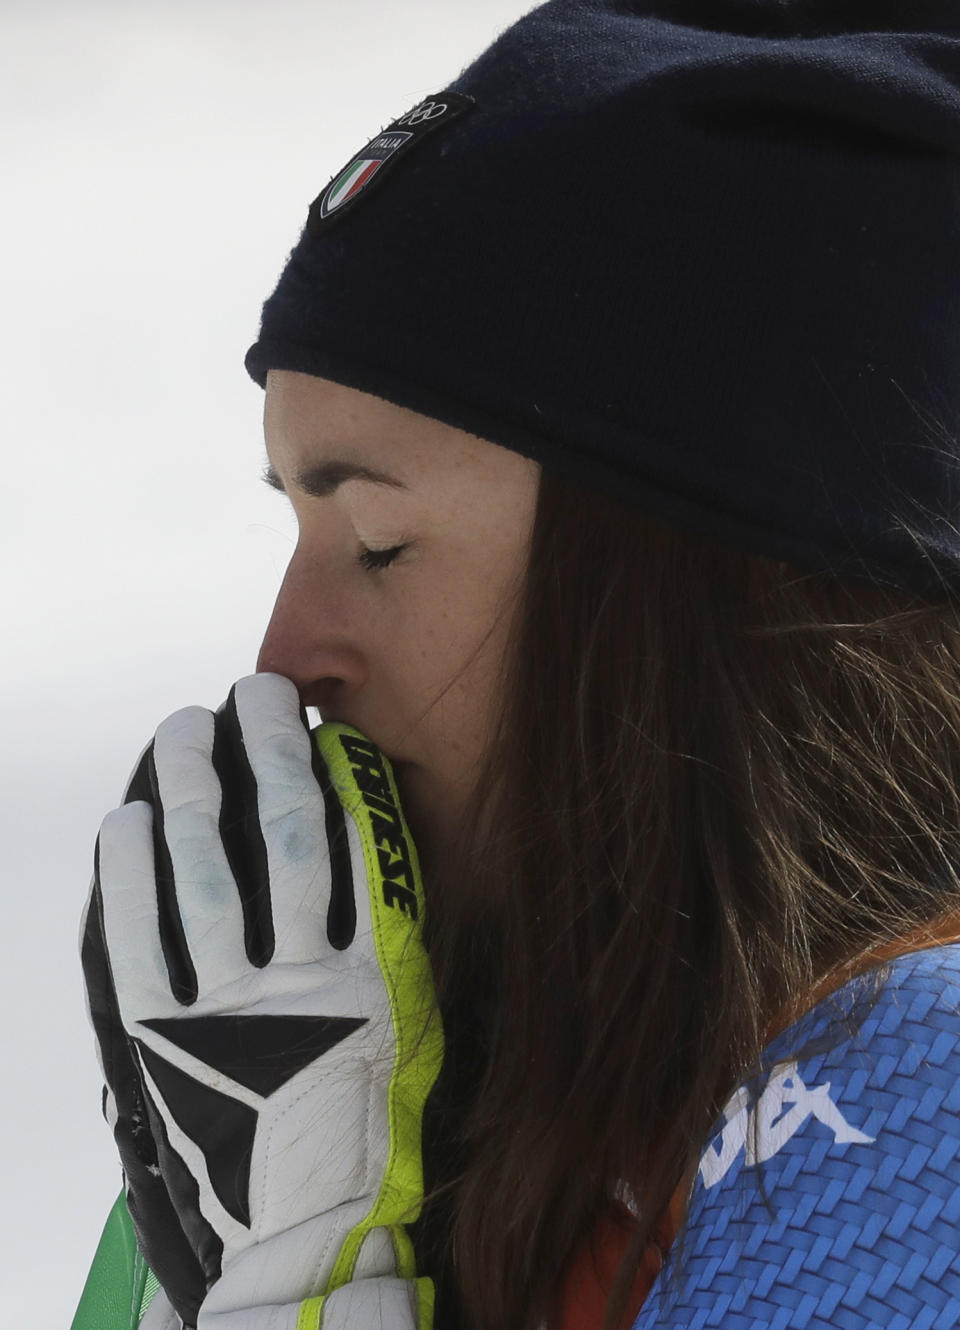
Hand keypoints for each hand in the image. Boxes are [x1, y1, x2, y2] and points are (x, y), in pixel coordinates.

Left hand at [80, 673, 443, 1328]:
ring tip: (181, 732)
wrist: (311, 1224)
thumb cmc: (373, 1121)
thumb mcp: (412, 1020)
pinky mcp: (162, 1037)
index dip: (327, 764)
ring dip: (189, 789)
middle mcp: (299, 975)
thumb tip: (366, 846)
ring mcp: (224, 1006)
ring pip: (202, 871)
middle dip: (259, 751)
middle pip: (274, 833)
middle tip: (246, 695)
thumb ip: (390, 933)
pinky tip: (125, 822)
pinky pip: (137, 939)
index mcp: (369, 968)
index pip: (349, 837)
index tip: (312, 716)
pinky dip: (128, 874)